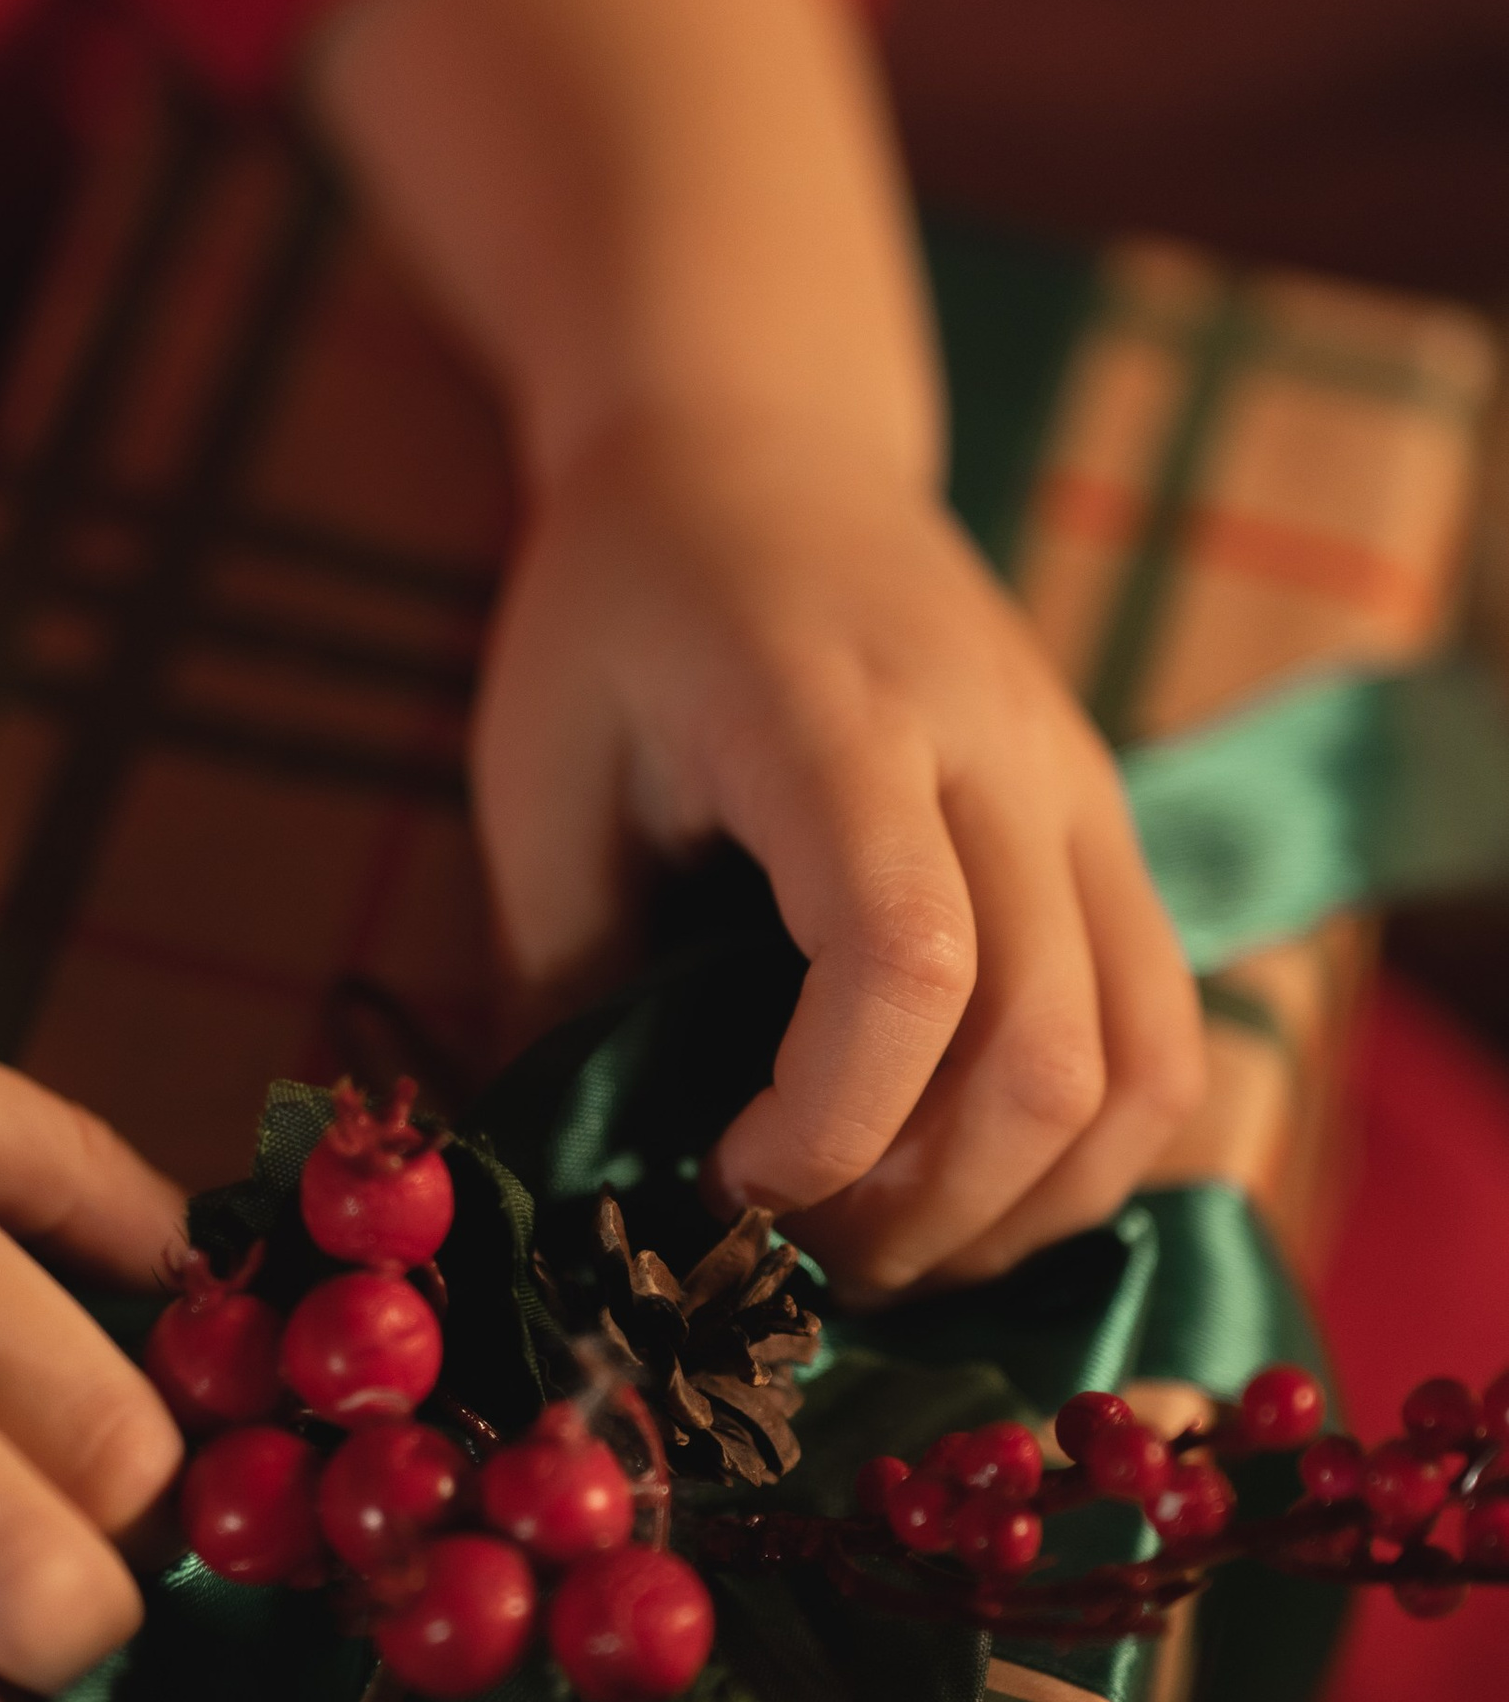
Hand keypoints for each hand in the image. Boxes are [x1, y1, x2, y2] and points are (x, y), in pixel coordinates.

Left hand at [472, 414, 1205, 1293]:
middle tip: (787, 1253)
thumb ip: (564, 972)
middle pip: (1048, 1056)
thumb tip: (584, 1185)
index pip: (908, 962)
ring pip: (1145, 1073)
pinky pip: (1163, 1043)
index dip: (828, 1127)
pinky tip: (955, 1183)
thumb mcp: (539, 767)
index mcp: (839, 721)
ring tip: (875, 1239)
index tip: (720, 1181)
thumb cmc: (622, 608)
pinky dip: (1079, 1160)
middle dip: (918, 1213)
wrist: (758, 448)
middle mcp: (1004, 760)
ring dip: (1017, 1211)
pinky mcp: (1115, 843)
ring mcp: (1085, 800)